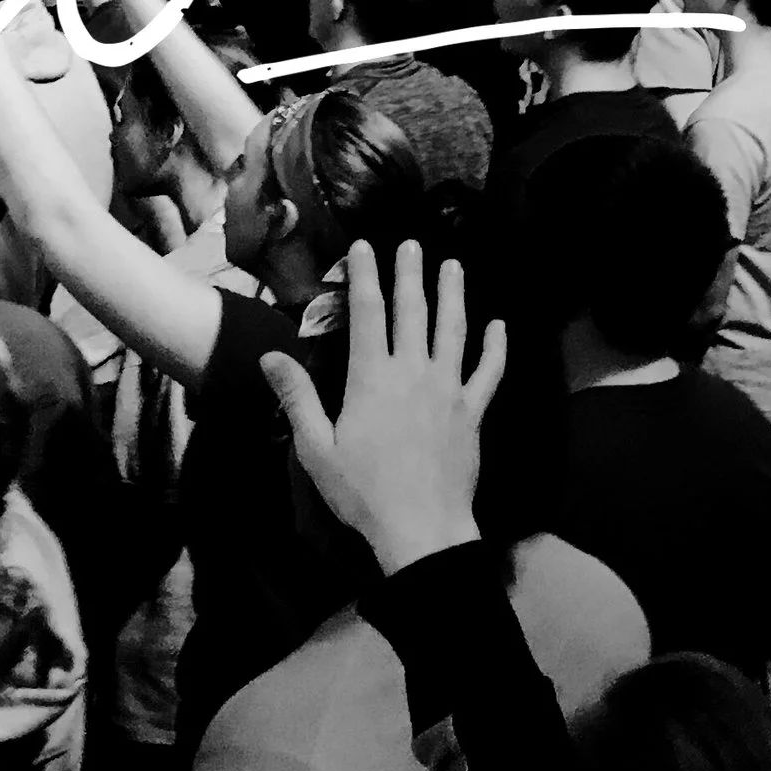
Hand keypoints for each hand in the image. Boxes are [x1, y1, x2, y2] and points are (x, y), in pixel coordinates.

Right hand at [260, 240, 505, 574]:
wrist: (421, 528)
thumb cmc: (363, 490)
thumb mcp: (316, 448)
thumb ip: (298, 397)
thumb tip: (271, 355)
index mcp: (372, 377)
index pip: (368, 313)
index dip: (365, 275)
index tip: (364, 245)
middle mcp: (413, 371)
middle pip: (413, 311)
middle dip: (410, 273)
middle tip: (412, 243)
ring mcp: (448, 389)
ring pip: (454, 330)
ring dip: (453, 295)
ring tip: (453, 265)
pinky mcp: (473, 411)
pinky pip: (489, 372)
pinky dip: (496, 347)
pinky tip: (500, 326)